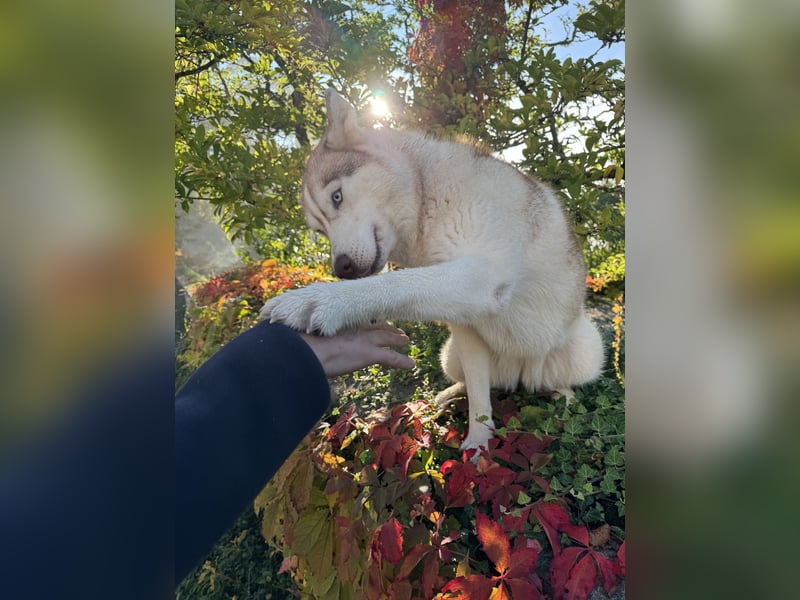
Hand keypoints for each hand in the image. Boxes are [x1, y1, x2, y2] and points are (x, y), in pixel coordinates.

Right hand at [299, 323, 414, 377]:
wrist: (303, 351)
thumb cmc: (298, 347)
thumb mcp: (302, 341)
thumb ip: (307, 342)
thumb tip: (299, 349)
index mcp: (338, 324)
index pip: (357, 323)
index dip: (367, 323)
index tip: (371, 323)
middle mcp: (352, 329)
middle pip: (374, 327)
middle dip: (386, 328)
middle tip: (395, 329)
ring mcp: (362, 340)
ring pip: (386, 338)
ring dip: (397, 339)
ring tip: (406, 340)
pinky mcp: (368, 353)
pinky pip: (390, 357)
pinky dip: (401, 361)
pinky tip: (410, 364)